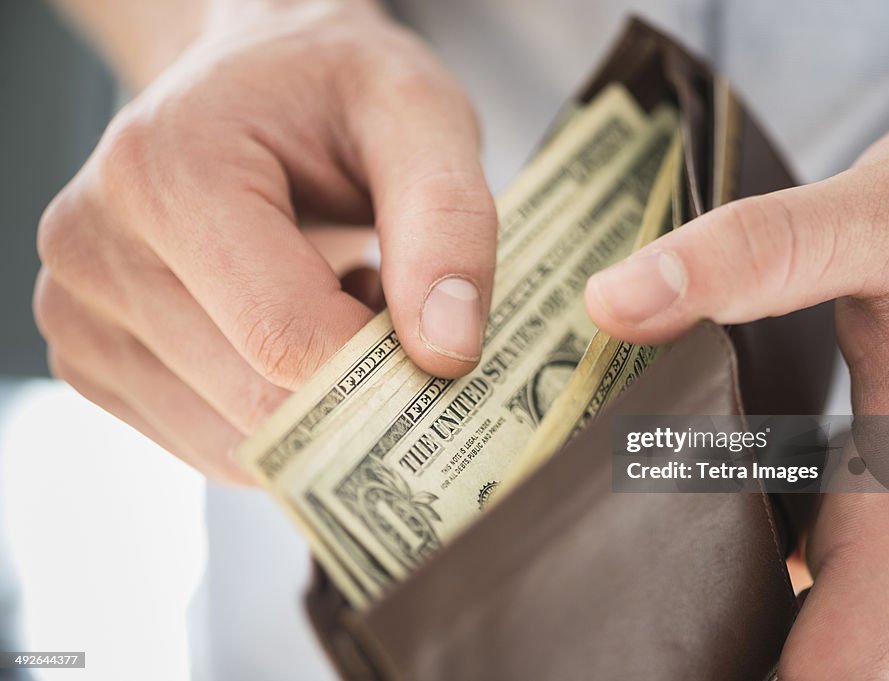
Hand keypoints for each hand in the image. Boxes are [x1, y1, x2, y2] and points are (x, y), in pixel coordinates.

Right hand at [34, 0, 496, 482]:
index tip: (435, 337)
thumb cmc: (329, 90)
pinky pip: (211, 445)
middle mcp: (93, 248)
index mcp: (165, 173)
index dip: (384, 365)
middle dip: (351, 384)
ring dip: (312, 401)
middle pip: (258, 403)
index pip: (286, 338)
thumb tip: (447, 352)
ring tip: (328, 299)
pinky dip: (270, 413)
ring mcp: (78, 313)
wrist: (250, 83)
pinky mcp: (92, 359)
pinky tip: (283, 331)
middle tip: (378, 298)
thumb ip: (448, 221)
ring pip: (236, 443)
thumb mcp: (417, 113)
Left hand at [585, 88, 888, 678]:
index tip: (663, 667)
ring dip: (765, 618)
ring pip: (852, 618)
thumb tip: (613, 302)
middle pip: (836, 653)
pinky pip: (867, 574)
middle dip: (737, 653)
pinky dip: (798, 571)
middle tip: (627, 628)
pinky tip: (730, 530)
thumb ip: (752, 254)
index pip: (845, 658)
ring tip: (656, 589)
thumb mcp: (873, 212)